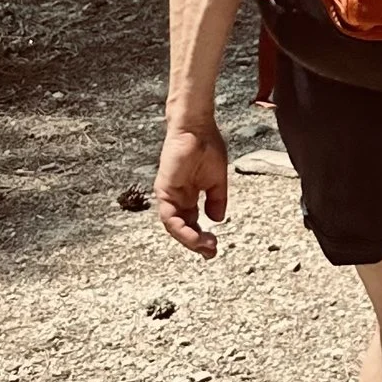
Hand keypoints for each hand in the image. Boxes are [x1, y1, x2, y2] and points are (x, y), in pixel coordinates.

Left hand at [154, 122, 228, 259]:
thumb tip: (217, 219)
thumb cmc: (207, 147)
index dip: (203, 237)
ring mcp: (169, 195)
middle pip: (183, 229)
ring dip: (189, 240)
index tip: (215, 248)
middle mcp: (178, 199)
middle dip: (197, 243)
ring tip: (205, 246)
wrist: (197, 128)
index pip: (193, 223)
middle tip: (211, 252)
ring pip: (174, 227)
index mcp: (190, 196)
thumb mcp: (217, 179)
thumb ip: (217, 199)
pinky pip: (168, 217)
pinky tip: (194, 236)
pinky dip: (180, 229)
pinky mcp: (163, 191)